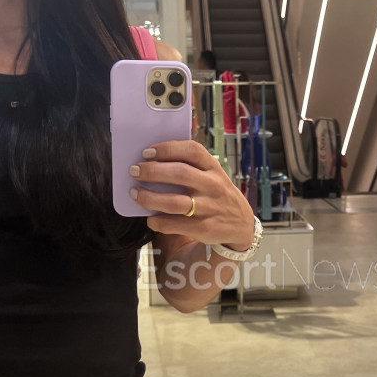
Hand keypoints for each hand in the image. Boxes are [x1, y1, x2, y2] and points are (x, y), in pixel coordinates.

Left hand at [129, 140, 255, 250]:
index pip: (191, 151)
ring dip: (149, 197)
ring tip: (135, 194)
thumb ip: (191, 166)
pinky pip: (174, 225)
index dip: (167, 149)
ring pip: (174, 202)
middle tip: (134, 171)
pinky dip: (158, 221)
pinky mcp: (204, 228)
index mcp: (213, 168)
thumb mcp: (213, 174)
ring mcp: (210, 207)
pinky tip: (150, 218)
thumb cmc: (217, 194)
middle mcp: (213, 185)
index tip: (147, 152)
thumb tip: (152, 160)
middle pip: (179, 173)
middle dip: (152, 171)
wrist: (241, 224)